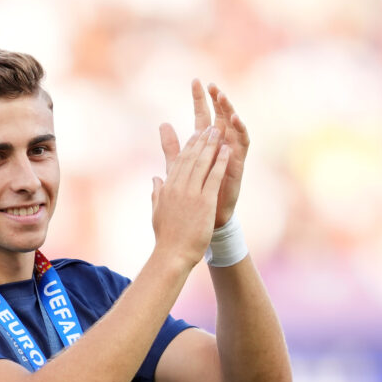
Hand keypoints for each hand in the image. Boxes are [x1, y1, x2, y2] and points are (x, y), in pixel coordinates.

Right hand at [150, 126, 230, 269]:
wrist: (172, 254)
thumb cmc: (166, 237)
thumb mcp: (157, 211)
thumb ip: (156, 193)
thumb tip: (155, 179)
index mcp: (167, 188)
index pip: (179, 162)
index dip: (189, 146)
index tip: (196, 135)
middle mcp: (178, 187)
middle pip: (190, 158)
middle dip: (201, 140)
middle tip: (209, 127)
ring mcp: (191, 193)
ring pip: (202, 163)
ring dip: (211, 145)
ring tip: (219, 132)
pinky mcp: (204, 201)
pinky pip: (214, 177)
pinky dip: (220, 162)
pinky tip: (227, 151)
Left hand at [159, 80, 249, 227]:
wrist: (202, 219)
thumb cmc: (194, 193)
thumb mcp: (179, 166)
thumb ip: (171, 146)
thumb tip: (162, 123)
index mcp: (205, 145)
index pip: (203, 116)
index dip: (200, 100)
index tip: (195, 81)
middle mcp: (220, 146)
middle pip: (220, 117)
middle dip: (217, 100)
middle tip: (212, 85)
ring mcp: (230, 154)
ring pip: (233, 127)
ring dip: (229, 111)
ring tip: (223, 97)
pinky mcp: (238, 165)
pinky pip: (242, 145)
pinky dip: (240, 131)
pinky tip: (234, 119)